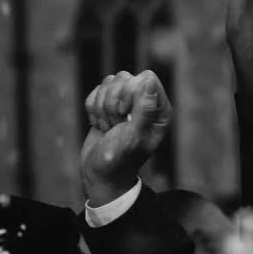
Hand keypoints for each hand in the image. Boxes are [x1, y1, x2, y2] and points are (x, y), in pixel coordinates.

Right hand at [80, 70, 173, 207]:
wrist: (99, 174)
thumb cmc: (120, 160)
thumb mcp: (134, 137)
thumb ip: (144, 108)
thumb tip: (148, 78)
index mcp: (159, 109)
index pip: (145, 78)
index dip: (129, 94)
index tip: (125, 117)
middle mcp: (145, 102)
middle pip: (124, 78)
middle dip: (113, 104)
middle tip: (116, 127)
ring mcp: (126, 102)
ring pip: (108, 83)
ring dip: (102, 109)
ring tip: (109, 129)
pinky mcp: (108, 104)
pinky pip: (95, 92)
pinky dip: (93, 110)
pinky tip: (101, 126)